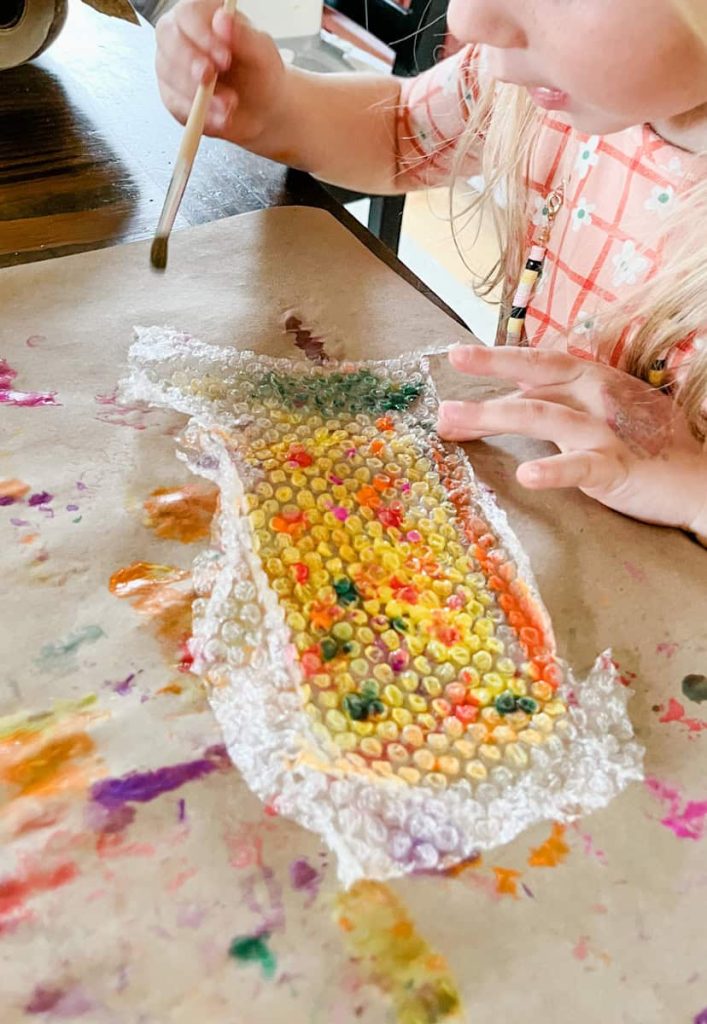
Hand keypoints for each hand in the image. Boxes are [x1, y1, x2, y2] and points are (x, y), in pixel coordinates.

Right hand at [155, 0, 286, 145]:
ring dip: (199, 93)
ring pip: (170, 74)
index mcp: (203, 15)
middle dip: (190, 61)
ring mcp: (172, 66)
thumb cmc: (260, 73)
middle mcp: (182, 36)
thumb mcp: (262, 52)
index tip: (224, 57)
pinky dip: (200, 115)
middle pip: (168, 38)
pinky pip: (177, 105)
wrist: (263, 109)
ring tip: (229, 104)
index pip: (188, 13)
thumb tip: (222, 20)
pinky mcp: (173, 96)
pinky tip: (220, 118)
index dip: (202, 35)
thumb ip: (244, 35)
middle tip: (211, 78)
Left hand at [438, 344, 706, 533]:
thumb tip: (512, 384)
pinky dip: (554, 469)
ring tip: (454, 425)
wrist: (698, 476)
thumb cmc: (646, 440)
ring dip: (494, 418)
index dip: (496, 358)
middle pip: (530, 387)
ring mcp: (605, 431)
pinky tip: (527, 474)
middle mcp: (596, 397)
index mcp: (591, 379)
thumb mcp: (601, 406)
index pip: (537, 363)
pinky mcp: (616, 467)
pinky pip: (580, 467)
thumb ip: (558, 396)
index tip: (456, 356)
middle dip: (481, 391)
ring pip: (543, 417)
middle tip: (439, 402)